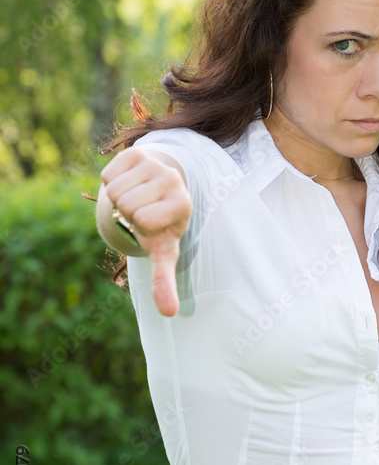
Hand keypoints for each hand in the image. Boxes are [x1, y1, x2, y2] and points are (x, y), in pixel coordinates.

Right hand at [100, 147, 192, 316]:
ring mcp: (157, 163)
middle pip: (126, 203)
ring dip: (119, 196)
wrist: (161, 186)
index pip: (144, 220)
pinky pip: (108, 173)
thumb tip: (168, 313)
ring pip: (115, 188)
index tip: (153, 222)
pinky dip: (113, 181)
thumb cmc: (162, 224)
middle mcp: (174, 180)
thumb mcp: (164, 250)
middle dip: (128, 211)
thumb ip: (164, 280)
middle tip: (142, 208)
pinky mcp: (138, 151)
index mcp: (183, 205)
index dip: (140, 226)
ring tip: (137, 196)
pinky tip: (130, 182)